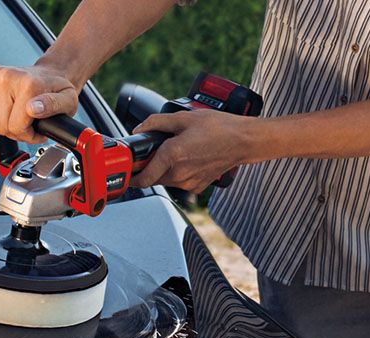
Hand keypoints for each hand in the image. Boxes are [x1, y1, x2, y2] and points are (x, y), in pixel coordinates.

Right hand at [0, 64, 79, 143]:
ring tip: (17, 119)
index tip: (37, 131)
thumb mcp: (67, 100)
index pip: (16, 127)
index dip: (28, 136)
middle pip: (1, 126)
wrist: (49, 74)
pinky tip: (4, 112)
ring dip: (3, 126)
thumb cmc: (56, 89)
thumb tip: (33, 109)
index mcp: (28, 84)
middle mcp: (8, 77)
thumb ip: (54, 106)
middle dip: (16, 133)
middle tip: (27, 126)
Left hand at [130, 110, 254, 192]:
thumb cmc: (220, 128)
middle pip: (151, 178)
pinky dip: (177, 172)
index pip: (142, 178)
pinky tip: (187, 158)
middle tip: (150, 152)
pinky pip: (179, 181)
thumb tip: (140, 129)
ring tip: (174, 151)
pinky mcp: (198, 186)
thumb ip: (156, 123)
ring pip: (165, 180)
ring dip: (162, 169)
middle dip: (147, 167)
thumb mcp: (183, 118)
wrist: (244, 141)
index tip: (125, 172)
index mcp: (173, 156)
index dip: (130, 176)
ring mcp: (189, 182)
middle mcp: (179, 173)